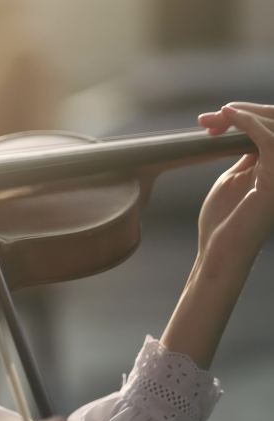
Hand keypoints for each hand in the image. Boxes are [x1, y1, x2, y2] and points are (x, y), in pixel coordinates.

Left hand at [160, 102, 273, 369]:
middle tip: (211, 117)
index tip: (214, 118)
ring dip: (245, 115)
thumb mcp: (236, 177)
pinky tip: (230, 117)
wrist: (219, 250)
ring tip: (217, 116)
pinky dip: (249, 123)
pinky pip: (269, 141)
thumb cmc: (224, 220)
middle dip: (246, 112)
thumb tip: (242, 125)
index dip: (249, 115)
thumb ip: (247, 153)